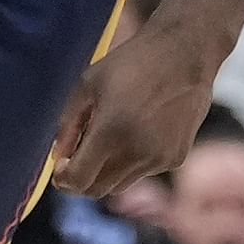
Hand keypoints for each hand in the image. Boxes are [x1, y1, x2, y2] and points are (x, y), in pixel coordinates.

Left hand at [54, 34, 218, 199]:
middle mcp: (137, 152)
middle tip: (77, 159)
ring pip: (120, 184)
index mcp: (111, 132)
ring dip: (106, 172)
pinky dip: (132, 162)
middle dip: (81, 180)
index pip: (78, 180)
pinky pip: (143, 172)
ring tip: (108, 139)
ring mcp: (159, 159)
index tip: (61, 167)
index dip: (63, 179)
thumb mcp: (88, 84)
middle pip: (97, 190)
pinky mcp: (176, 158)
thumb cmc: (132, 63)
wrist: (184, 54)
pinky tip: (137, 132)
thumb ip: (68, 125)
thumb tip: (59, 157)